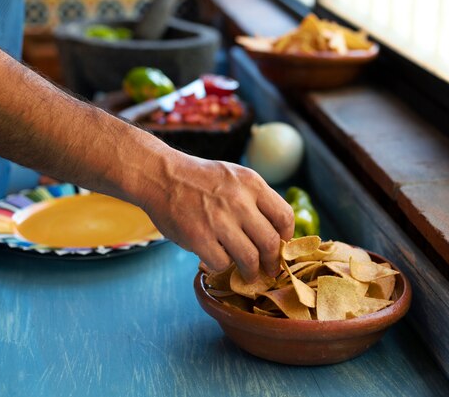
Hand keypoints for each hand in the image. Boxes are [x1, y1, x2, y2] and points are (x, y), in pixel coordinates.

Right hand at [140, 153, 294, 281]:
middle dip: (272, 262)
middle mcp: (239, 201)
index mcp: (252, 183)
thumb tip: (277, 233)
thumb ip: (256, 199)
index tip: (282, 246)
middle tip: (270, 269)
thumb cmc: (200, 180)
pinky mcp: (199, 237)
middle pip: (270, 242)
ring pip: (249, 258)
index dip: (287, 237)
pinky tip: (218, 258)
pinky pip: (222, 263)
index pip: (284, 216)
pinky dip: (222, 265)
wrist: (161, 175)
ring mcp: (218, 220)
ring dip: (251, 271)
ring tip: (249, 274)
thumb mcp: (235, 177)